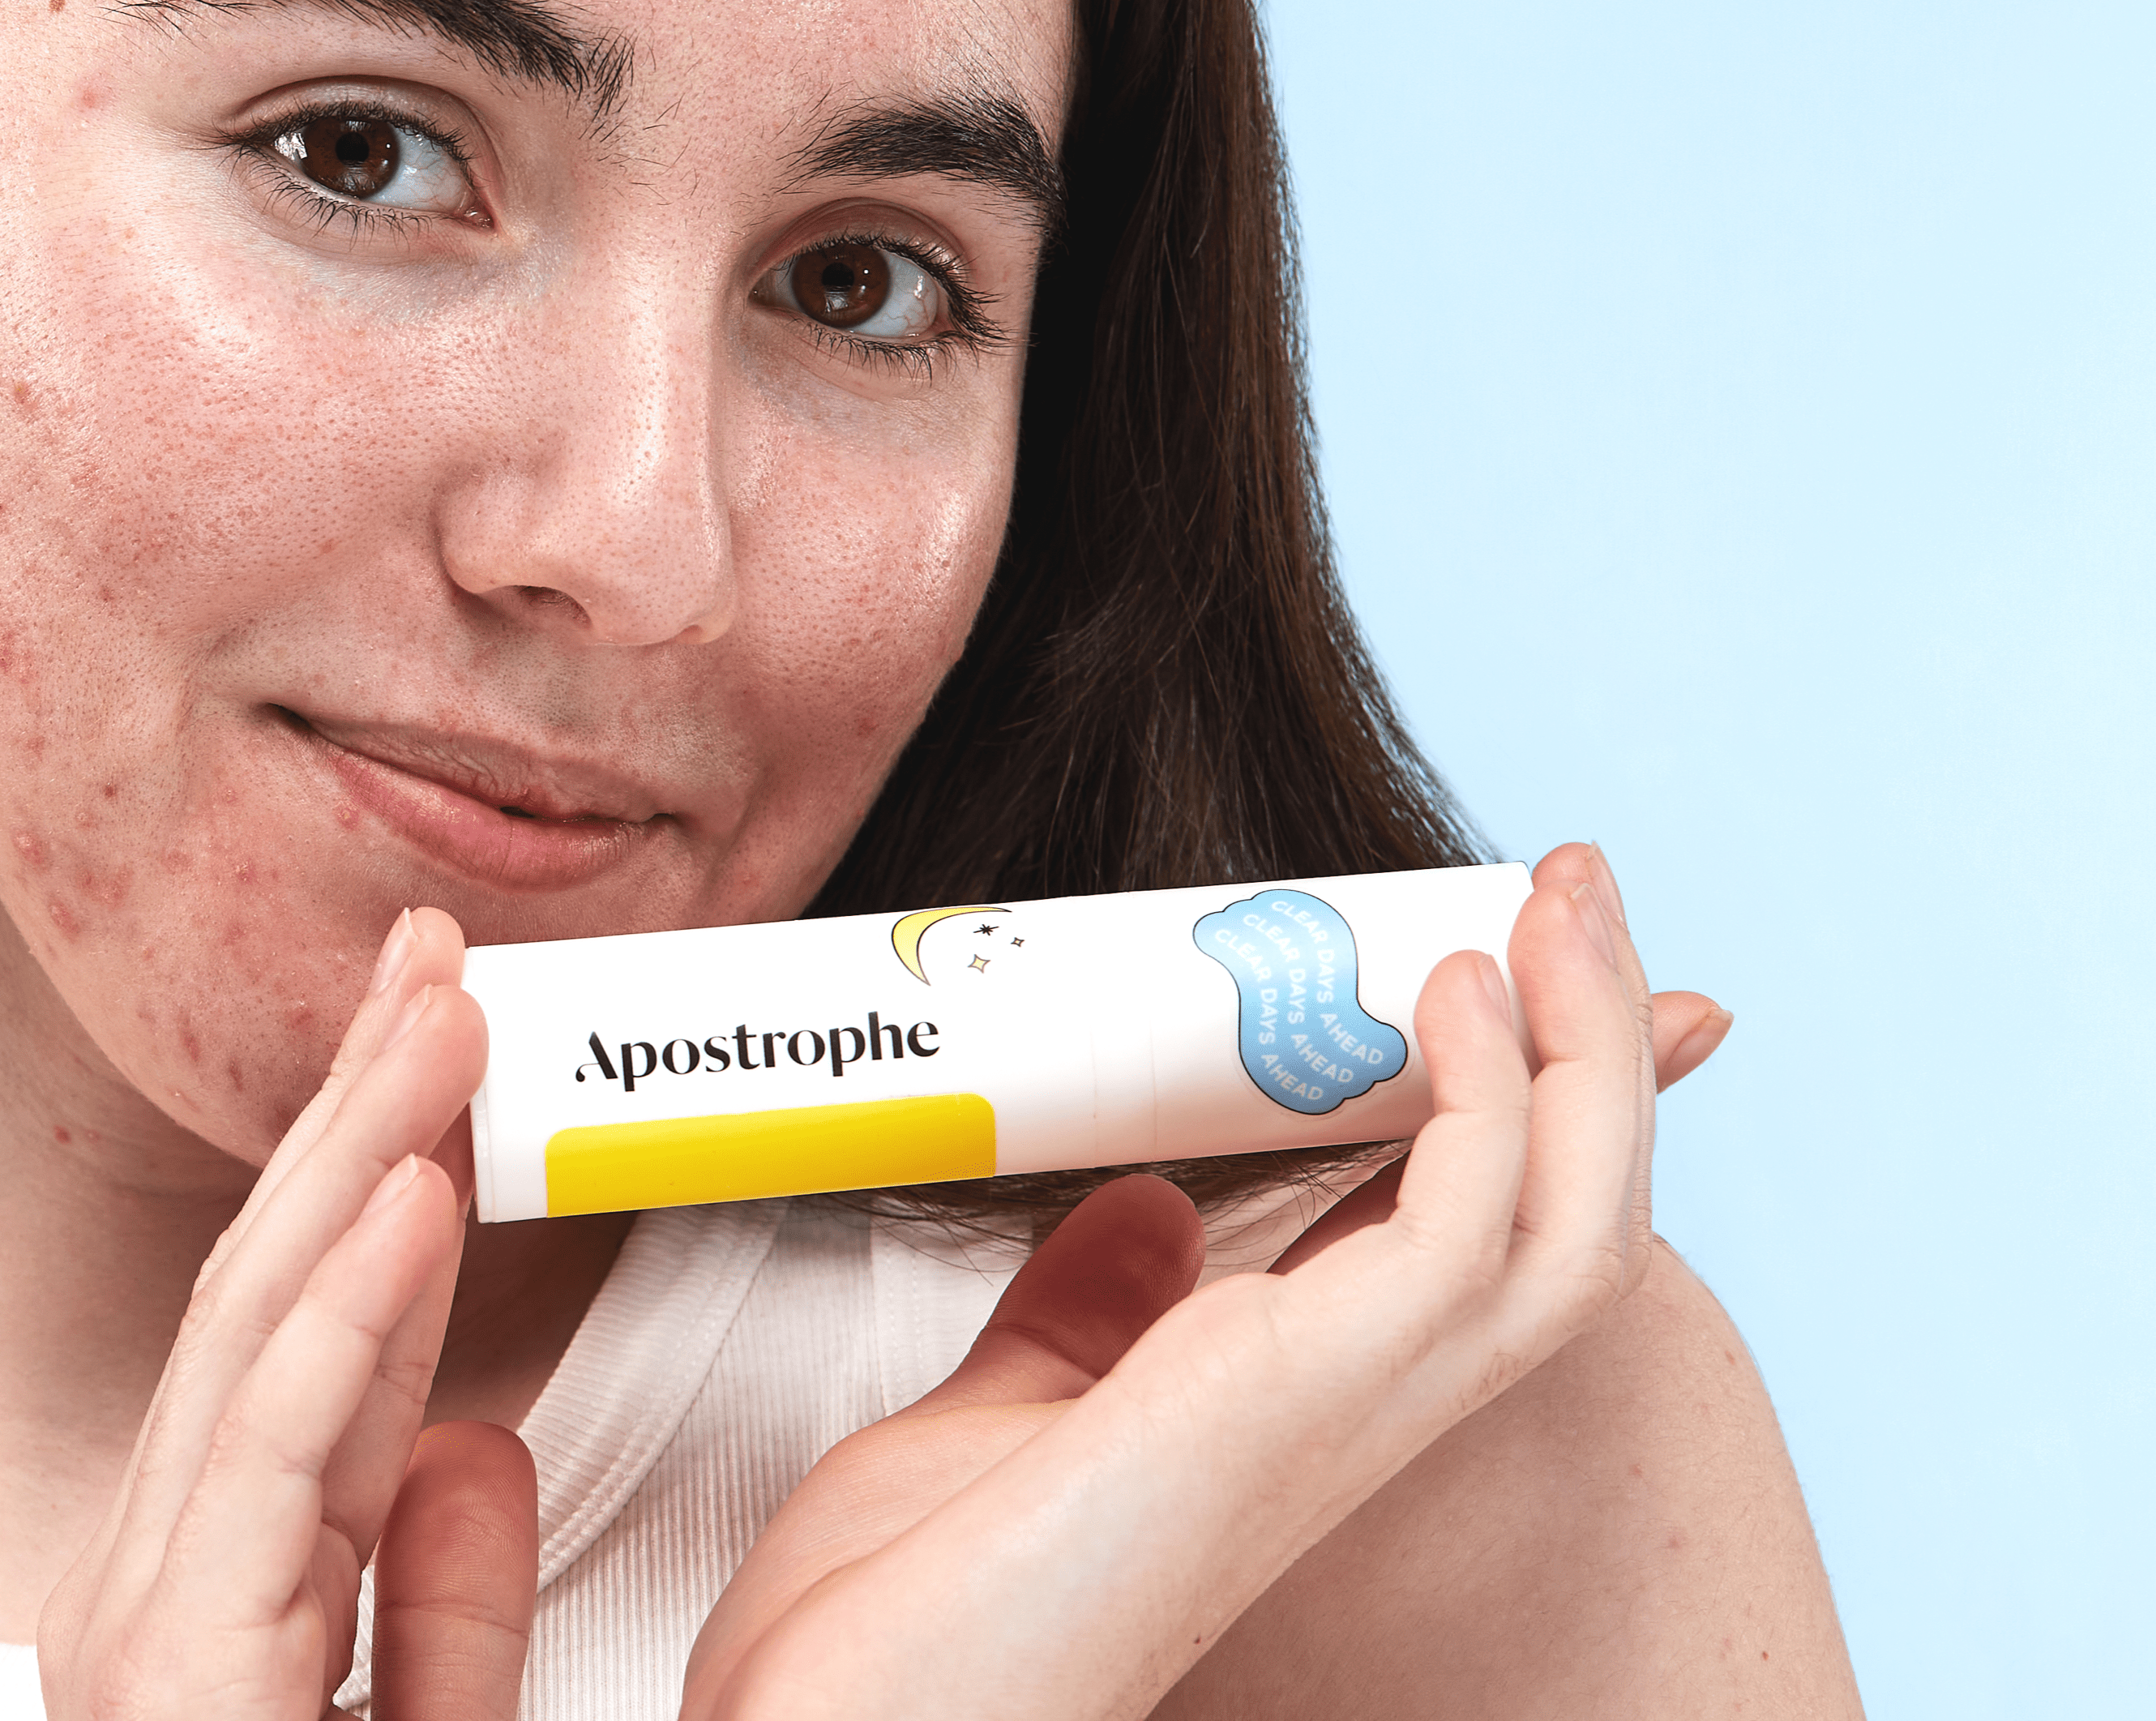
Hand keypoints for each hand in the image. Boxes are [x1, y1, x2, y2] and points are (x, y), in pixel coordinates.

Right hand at [39, 910, 545, 1720]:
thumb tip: (477, 1454)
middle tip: (431, 965)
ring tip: (444, 1021)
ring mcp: (142, 1618)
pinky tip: (412, 1194)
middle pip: (262, 1303)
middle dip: (356, 1117)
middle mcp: (152, 1585)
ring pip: (256, 1336)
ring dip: (361, 1156)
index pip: (308, 1358)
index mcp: (203, 1597)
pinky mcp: (175, 1661)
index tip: (445, 1074)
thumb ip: (447, 1615)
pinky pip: (267, 1445)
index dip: (384, 1192)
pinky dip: (346, 1309)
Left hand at [676, 844, 1703, 1720]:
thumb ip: (1084, 1320)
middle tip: (1567, 890)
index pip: (1459, 1225)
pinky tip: (1449, 995)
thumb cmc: (908, 1615)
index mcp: (1295, 1407)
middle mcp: (1355, 1415)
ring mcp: (1342, 1412)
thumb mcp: (1003, 1423)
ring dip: (1583, 1043)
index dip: (1524, 1099)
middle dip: (1595, 1041)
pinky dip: (1485, 1101)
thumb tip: (1140, 1212)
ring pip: (1568, 1216)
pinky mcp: (1292, 1399)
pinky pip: (1463, 1232)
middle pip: (1563, 1210)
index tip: (1532, 970)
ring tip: (1555, 901)